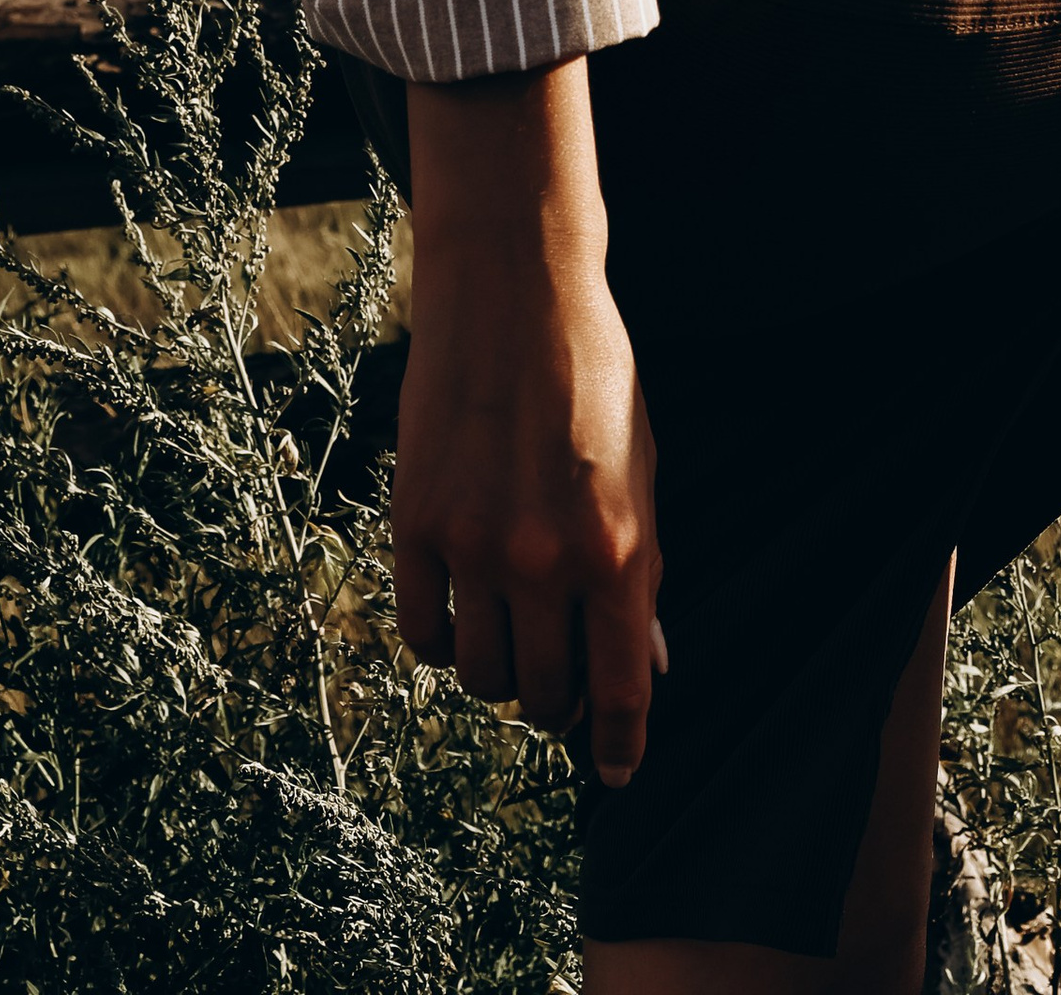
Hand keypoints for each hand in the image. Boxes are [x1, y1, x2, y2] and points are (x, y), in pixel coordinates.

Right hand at [393, 61, 662, 788]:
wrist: (512, 290)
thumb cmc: (592, 375)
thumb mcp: (642, 470)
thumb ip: (642, 568)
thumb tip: (644, 659)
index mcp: (617, 549)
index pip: (618, 690)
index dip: (619, 744)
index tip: (615, 771)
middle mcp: (545, 561)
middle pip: (542, 693)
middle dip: (556, 700)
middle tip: (561, 675)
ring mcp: (474, 545)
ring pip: (479, 674)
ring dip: (499, 674)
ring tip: (511, 638)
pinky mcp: (415, 523)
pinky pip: (423, 630)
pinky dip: (442, 640)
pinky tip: (461, 612)